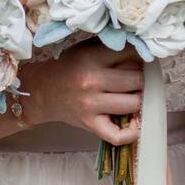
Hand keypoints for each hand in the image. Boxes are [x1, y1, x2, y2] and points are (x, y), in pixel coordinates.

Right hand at [25, 43, 142, 145]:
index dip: (140, 56)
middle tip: (137, 79)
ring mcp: (91, 106)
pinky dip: (131, 133)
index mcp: (91, 59)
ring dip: (139, 100)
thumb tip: (142, 52)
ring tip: (134, 95)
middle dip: (142, 79)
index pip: (130, 54)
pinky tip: (134, 123)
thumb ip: (111, 48)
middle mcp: (91, 82)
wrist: (42, 91)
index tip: (140, 60)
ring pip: (134, 104)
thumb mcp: (87, 49)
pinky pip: (118, 135)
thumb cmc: (69, 68)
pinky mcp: (90, 124)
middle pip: (137, 81)